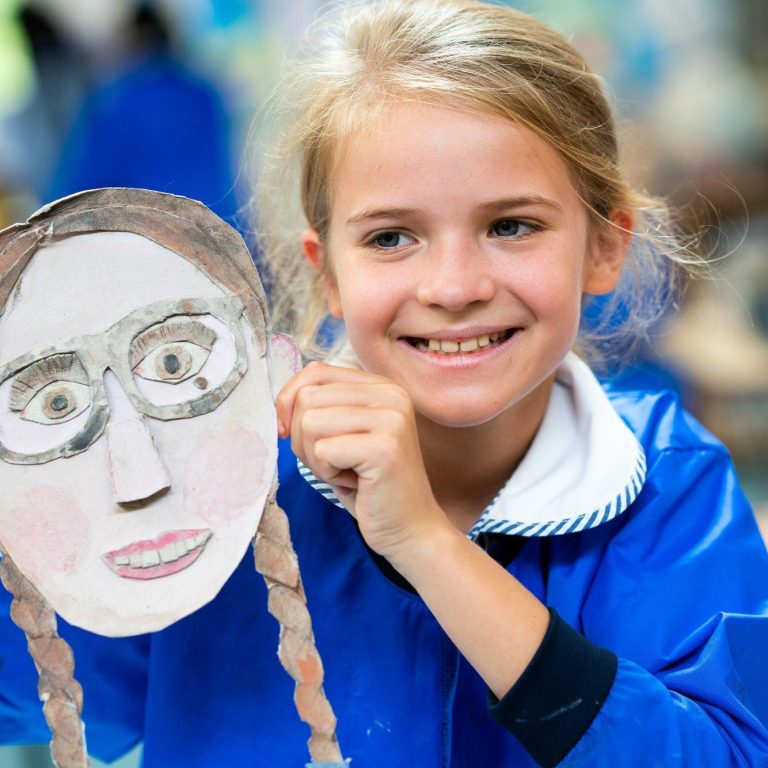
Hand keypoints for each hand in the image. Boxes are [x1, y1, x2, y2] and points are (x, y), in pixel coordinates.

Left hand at [276, 362, 448, 561]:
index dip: (289, 402)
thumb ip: (322, 407)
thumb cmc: (369, 485)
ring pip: (309, 422)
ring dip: (314, 457)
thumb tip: (281, 401)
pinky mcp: (385, 447)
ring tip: (344, 471)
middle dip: (303, 438)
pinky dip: (326, 473)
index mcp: (381, 385)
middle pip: (307, 398)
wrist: (410, 529)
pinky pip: (322, 450)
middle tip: (333, 462)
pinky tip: (354, 483)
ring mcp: (391, 418)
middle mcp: (390, 393)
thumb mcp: (342, 435)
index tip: (290, 434)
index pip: (315, 371)